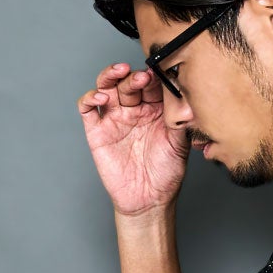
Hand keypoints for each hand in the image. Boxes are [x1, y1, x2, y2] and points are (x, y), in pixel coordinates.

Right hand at [76, 61, 194, 217]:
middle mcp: (134, 110)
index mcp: (154, 110)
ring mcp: (114, 119)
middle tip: (143, 78)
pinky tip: (100, 98)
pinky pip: (87, 109)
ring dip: (110, 75)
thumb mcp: (179, 144)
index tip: (160, 74)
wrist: (149, 200)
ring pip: (106, 87)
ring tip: (119, 72)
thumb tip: (186, 95)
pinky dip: (89, 98)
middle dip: (135, 77)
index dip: (154, 77)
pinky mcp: (97, 131)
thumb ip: (180, 119)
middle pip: (128, 82)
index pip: (151, 84)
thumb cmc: (166, 174)